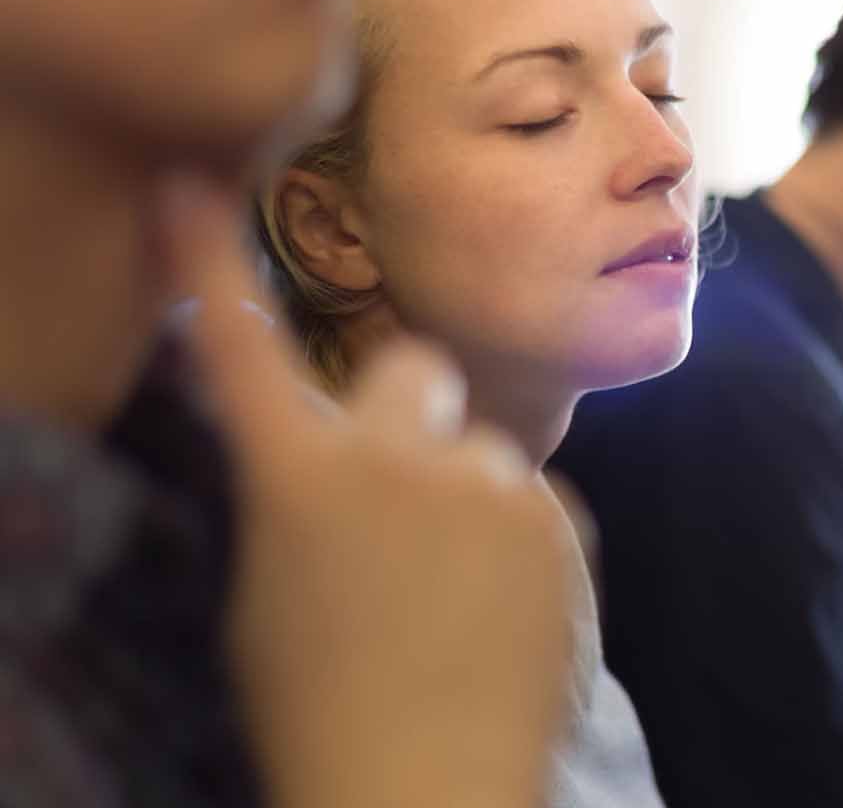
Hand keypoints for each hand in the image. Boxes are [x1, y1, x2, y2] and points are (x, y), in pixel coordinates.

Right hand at [158, 173, 574, 807]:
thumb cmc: (321, 707)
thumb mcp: (271, 590)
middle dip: (409, 409)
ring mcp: (491, 483)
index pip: (245, 348)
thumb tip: (324, 453)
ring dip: (469, 495)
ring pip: (481, 451)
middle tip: (398, 490)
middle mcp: (400, 453)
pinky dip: (521, 541)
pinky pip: (535, 503)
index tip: (188, 188)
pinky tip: (501, 612)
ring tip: (454, 596)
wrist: (428, 789)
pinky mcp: (561, 520)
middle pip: (413, 365)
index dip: (210, 267)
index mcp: (300, 475)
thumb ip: (299, 495)